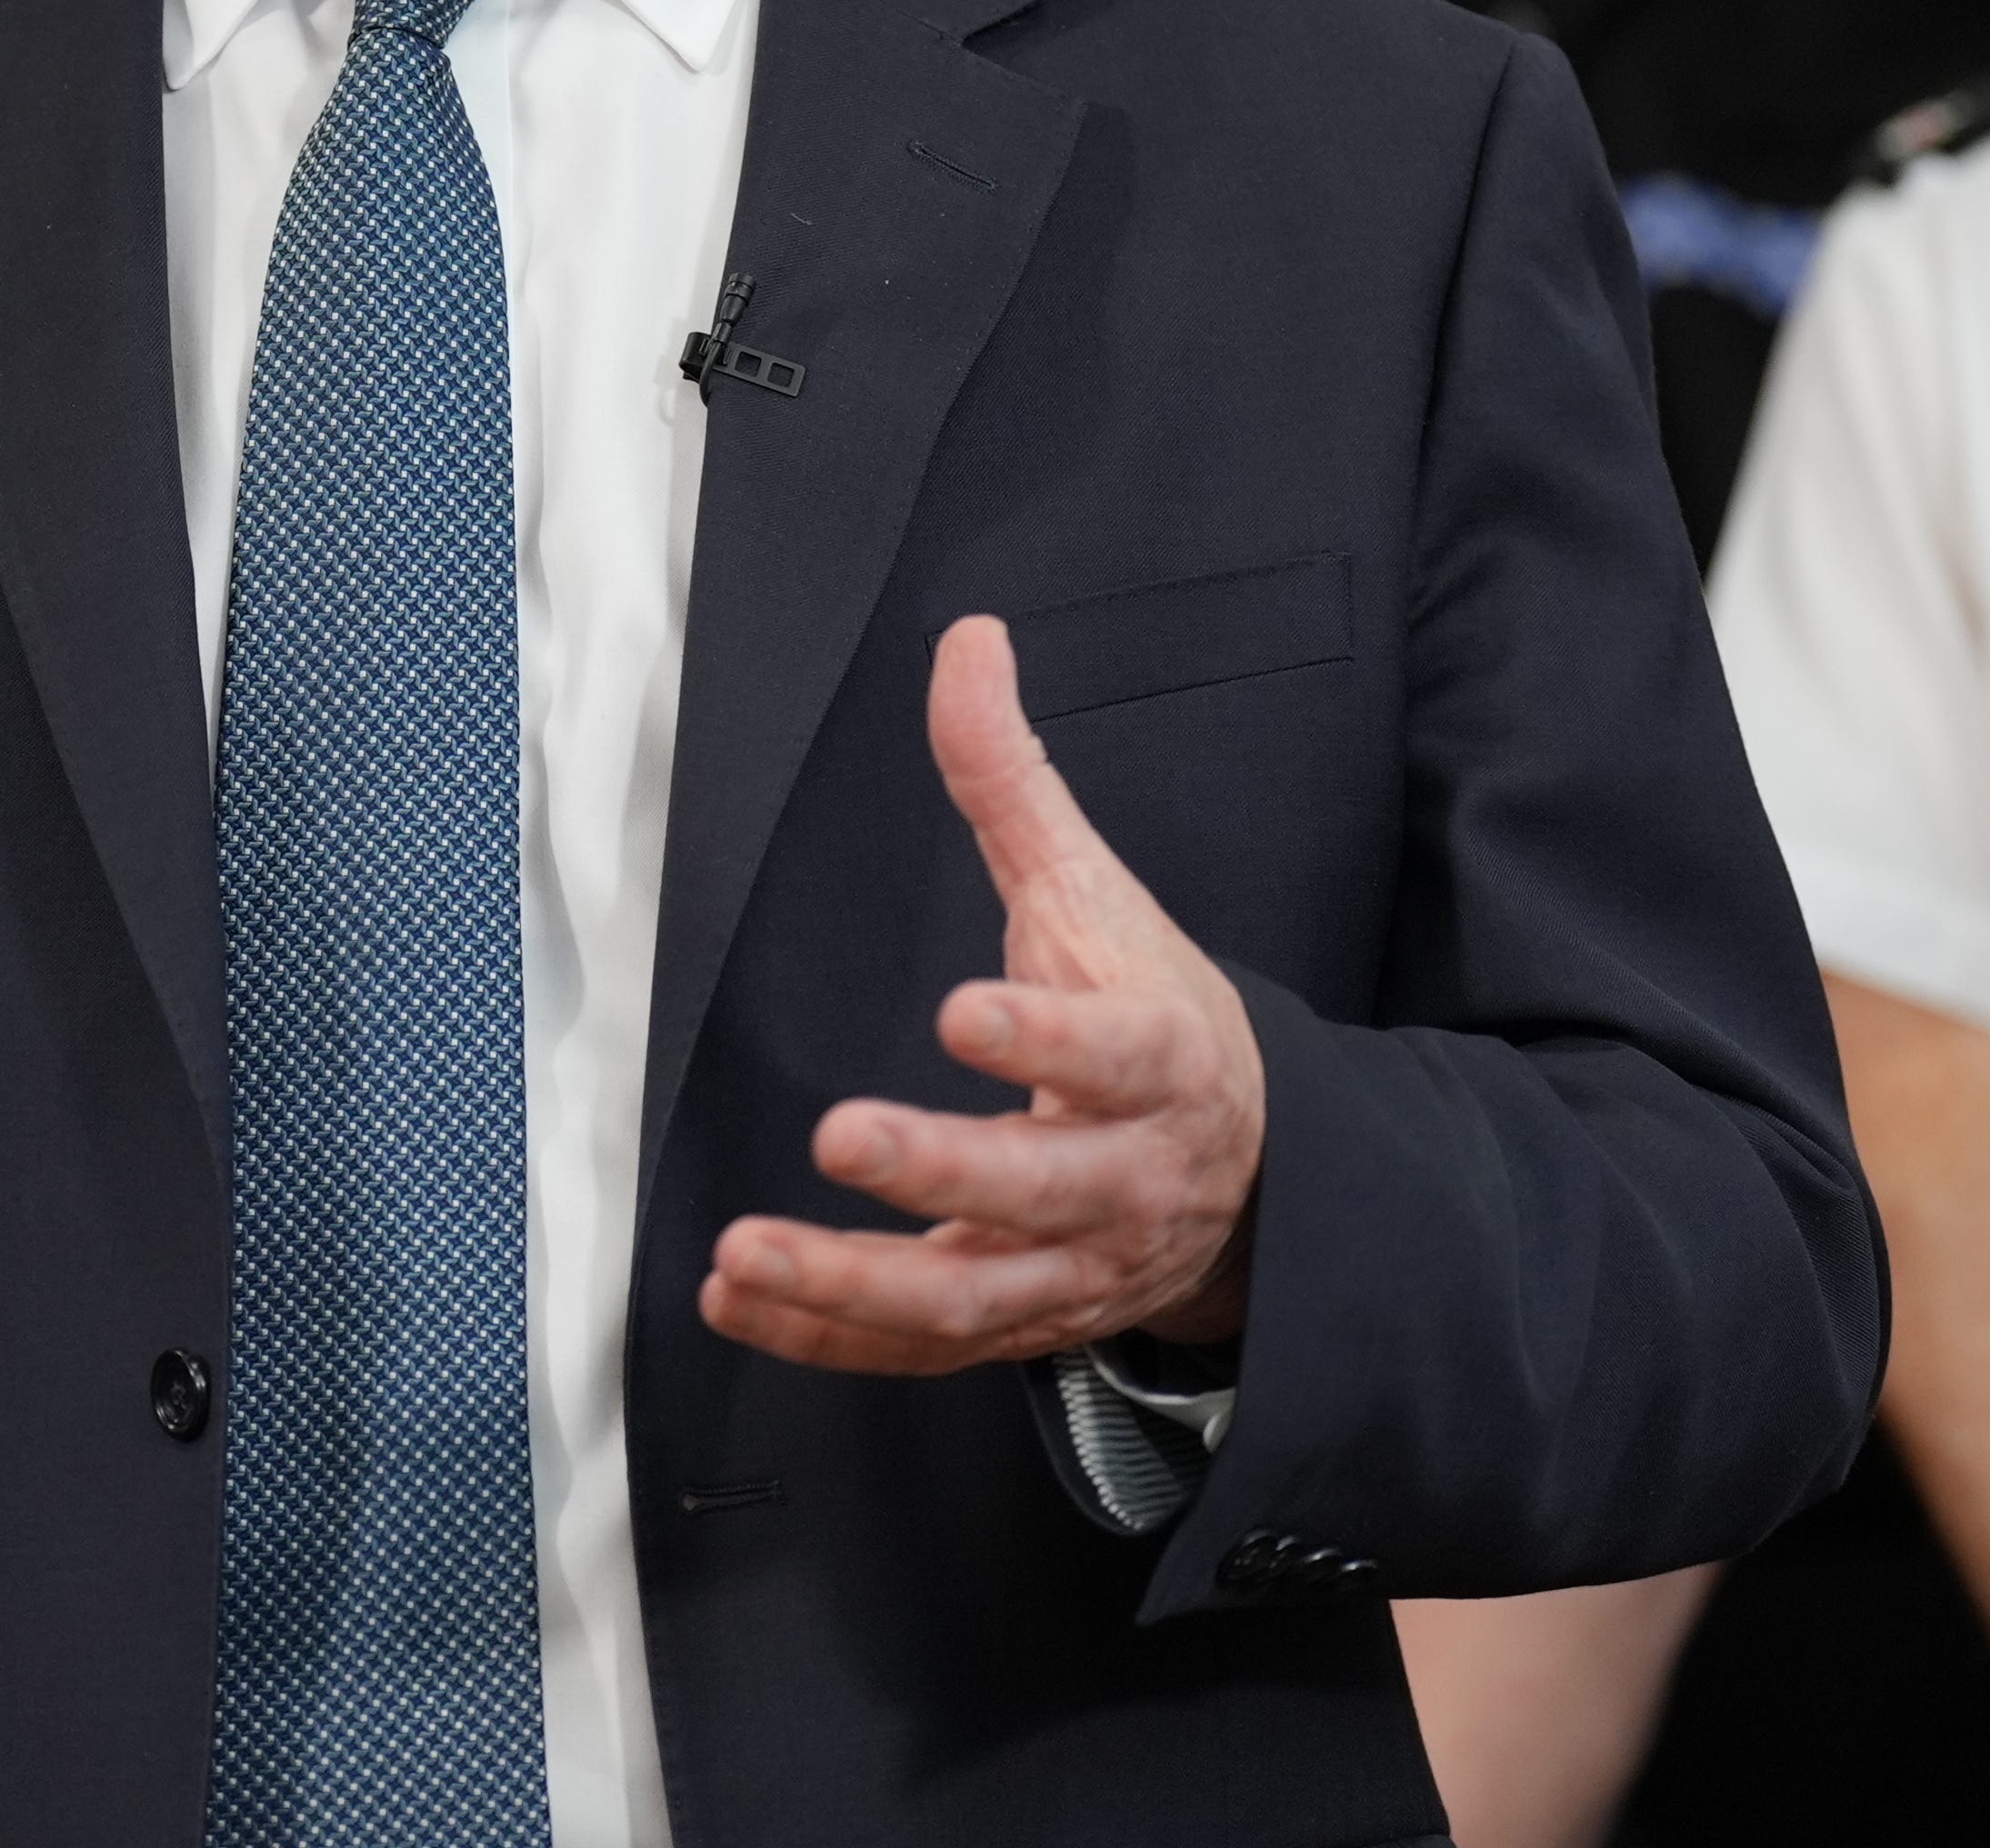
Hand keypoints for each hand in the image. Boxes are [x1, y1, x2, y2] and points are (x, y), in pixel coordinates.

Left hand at [698, 613, 1268, 1374]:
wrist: (1251, 1179)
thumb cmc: (1151, 1016)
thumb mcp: (1097, 894)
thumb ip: (1014, 780)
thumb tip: (966, 641)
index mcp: (1161, 1060)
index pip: (1119, 1051)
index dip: (1048, 1036)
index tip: (963, 1009)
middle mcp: (1124, 1178)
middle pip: (1042, 1189)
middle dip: (942, 1169)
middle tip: (841, 1135)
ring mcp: (1073, 1268)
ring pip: (972, 1296)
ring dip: (853, 1284)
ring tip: (744, 1252)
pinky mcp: (1020, 1325)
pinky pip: (923, 1348)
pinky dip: (829, 1336)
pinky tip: (738, 1300)